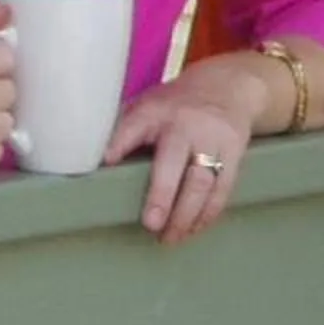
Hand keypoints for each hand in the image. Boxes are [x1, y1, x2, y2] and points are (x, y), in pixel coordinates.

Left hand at [105, 58, 278, 245]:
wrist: (229, 86)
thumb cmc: (177, 104)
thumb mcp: (148, 104)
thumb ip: (124, 130)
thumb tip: (90, 162)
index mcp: (157, 110)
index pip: (135, 124)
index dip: (120, 142)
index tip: (106, 161)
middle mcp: (186, 123)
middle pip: (175, 161)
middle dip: (163, 196)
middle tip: (151, 226)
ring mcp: (213, 138)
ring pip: (202, 181)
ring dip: (186, 215)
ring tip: (170, 238)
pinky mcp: (234, 152)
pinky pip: (222, 188)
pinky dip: (207, 213)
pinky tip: (194, 228)